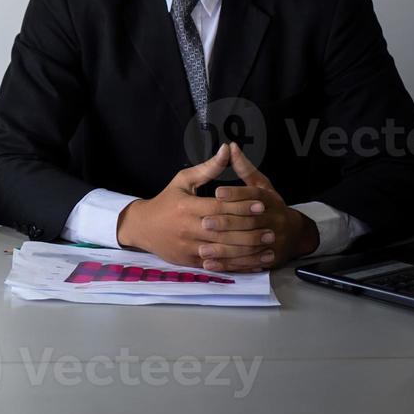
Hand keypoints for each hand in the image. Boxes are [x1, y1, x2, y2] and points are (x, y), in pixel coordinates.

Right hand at [115, 144, 271, 271]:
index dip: (241, 206)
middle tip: (271, 228)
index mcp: (186, 206)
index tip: (261, 204)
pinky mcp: (190, 261)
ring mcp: (188, 246)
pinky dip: (236, 263)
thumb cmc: (166, 201)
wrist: (142, 227)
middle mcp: (187, 227)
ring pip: (223, 249)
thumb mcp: (182, 180)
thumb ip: (207, 168)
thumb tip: (227, 149)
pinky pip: (217, 263)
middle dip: (249, 230)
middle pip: (224, 230)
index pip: (219, 207)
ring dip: (247, 249)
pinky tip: (252, 260)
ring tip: (266, 244)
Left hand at [197, 143, 318, 271]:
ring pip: (248, 246)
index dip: (236, 193)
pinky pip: (248, 263)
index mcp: (271, 200)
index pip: (254, 195)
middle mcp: (275, 221)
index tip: (217, 192)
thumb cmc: (270, 205)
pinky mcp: (269, 259)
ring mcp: (274, 242)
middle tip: (203, 223)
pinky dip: (229, 265)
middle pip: (250, 222)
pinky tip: (210, 264)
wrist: (296, 233)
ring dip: (225, 249)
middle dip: (227, 223)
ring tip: (202, 248)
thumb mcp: (261, 185)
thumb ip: (244, 168)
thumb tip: (229, 146)